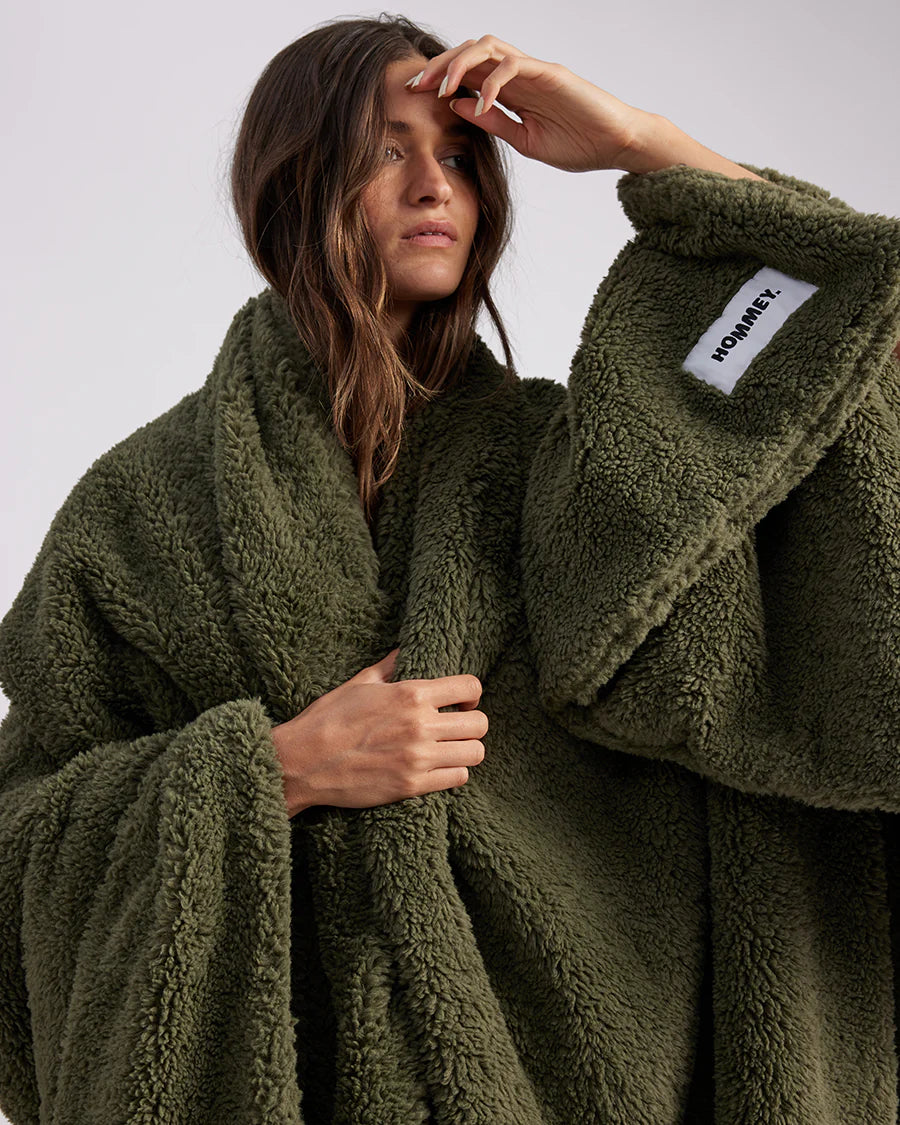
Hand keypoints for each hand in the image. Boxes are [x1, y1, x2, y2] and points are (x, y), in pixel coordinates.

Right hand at [270, 647, 487, 815]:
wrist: (303, 762)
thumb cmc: (327, 719)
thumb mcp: (359, 683)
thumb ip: (389, 667)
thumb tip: (403, 652)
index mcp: (410, 694)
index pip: (469, 686)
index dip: (472, 694)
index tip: (462, 702)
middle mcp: (420, 724)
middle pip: (479, 723)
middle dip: (472, 723)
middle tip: (457, 728)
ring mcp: (418, 757)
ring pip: (475, 753)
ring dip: (466, 750)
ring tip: (451, 750)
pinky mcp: (413, 785)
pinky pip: (459, 778)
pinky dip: (454, 773)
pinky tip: (438, 769)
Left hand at [405, 35, 654, 172]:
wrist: (617, 145)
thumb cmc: (579, 144)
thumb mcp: (525, 140)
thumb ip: (493, 123)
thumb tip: (458, 108)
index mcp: (512, 90)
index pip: (468, 73)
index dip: (439, 79)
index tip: (414, 97)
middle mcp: (520, 74)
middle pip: (471, 52)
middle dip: (439, 65)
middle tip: (415, 86)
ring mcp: (534, 70)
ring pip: (487, 48)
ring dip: (459, 64)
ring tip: (442, 89)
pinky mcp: (550, 74)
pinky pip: (513, 67)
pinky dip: (492, 83)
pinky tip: (480, 104)